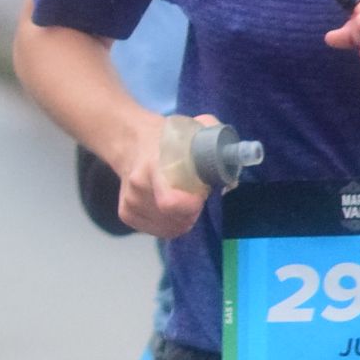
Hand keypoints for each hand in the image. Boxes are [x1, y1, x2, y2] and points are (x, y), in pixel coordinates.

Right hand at [114, 112, 211, 240]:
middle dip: (192, 211)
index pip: (170, 203)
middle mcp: (138, 188)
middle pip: (175, 219)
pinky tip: (168, 206)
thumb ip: (214, 140)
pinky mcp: (126, 214)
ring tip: (181, 197)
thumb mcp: (193, 128)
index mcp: (153, 166)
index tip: (200, 194)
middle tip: (194, 194)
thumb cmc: (167, 137)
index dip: (192, 206)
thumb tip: (232, 164)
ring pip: (168, 228)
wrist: (129, 141)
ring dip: (181, 218)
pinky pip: (158, 230)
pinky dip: (169, 223)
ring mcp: (129, 203)